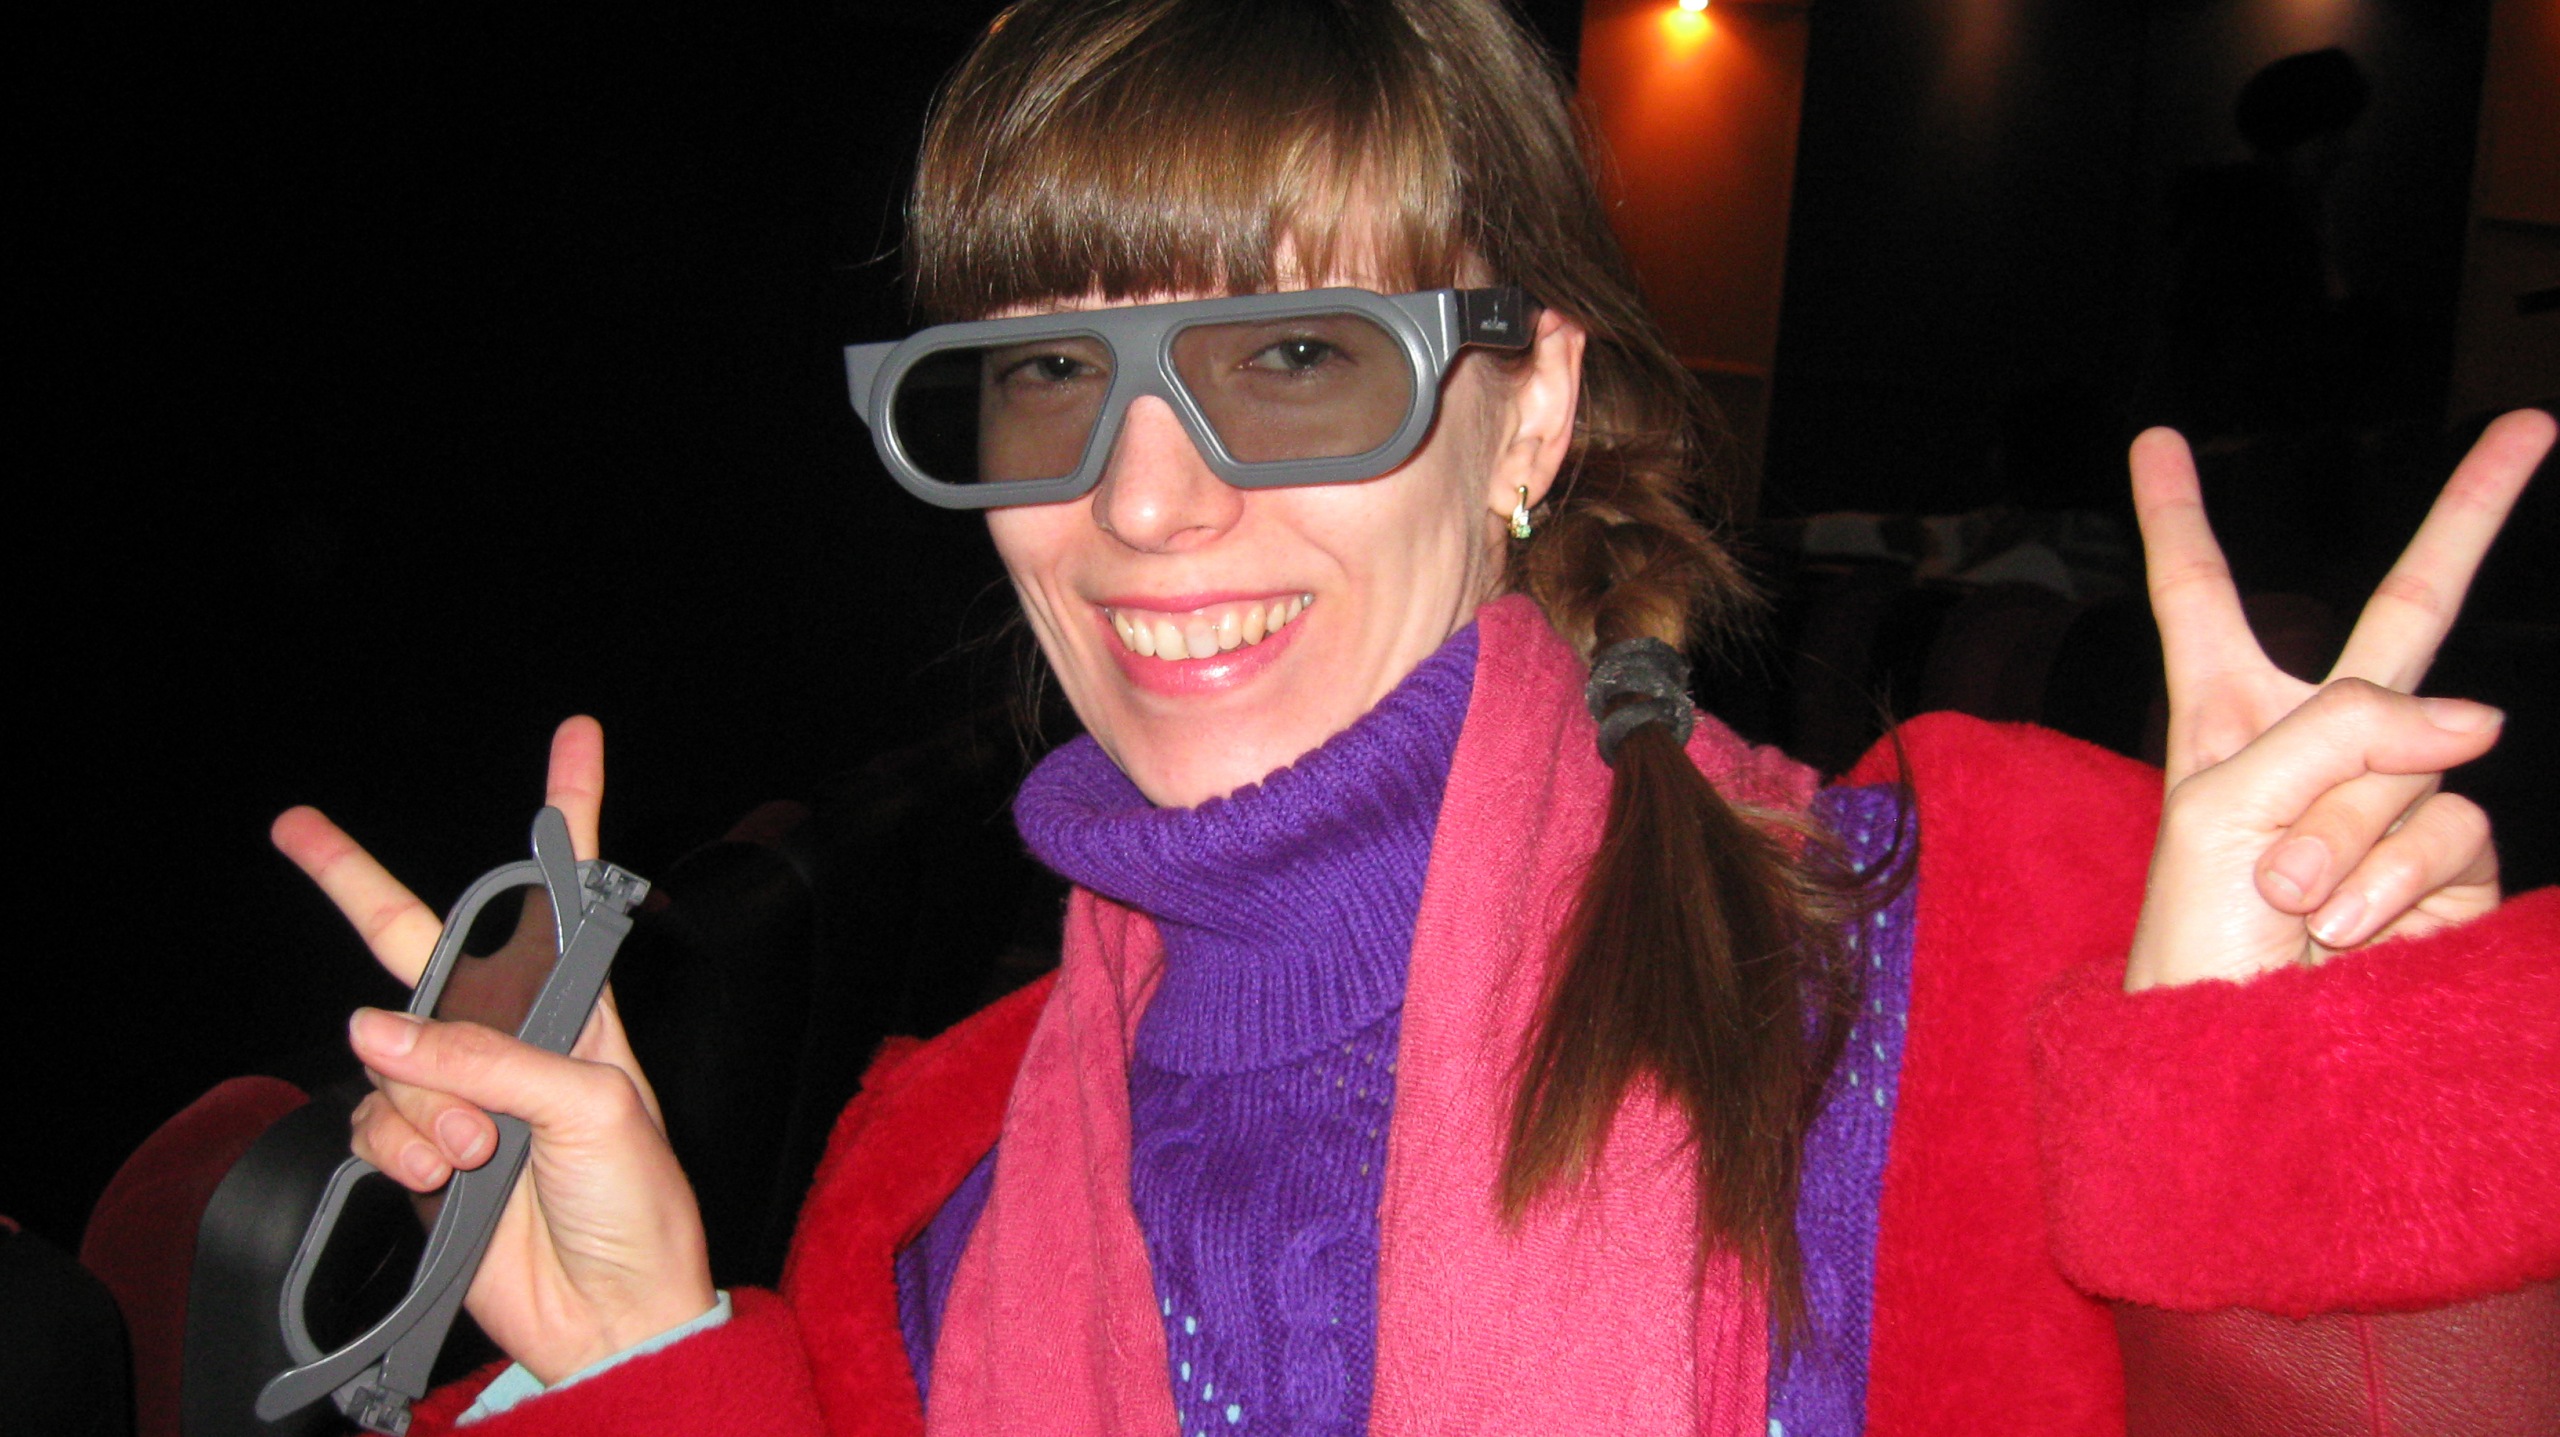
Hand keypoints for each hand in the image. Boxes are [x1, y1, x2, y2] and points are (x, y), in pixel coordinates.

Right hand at [272, 717, 715, 1382]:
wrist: (614, 1312)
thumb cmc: (637, 1201)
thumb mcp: (591, 1109)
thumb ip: (486, 1060)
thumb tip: (374, 1028)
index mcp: (575, 1010)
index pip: (564, 896)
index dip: (567, 816)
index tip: (576, 739)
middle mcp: (510, 1039)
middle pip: (419, 951)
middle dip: (356, 887)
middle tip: (297, 828)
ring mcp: (460, 1094)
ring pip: (390, 1057)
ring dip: (426, 1105)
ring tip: (480, 1154)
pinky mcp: (421, 1153)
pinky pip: (377, 1124)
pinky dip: (404, 1150)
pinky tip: (449, 1177)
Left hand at [2122, 409, 2551, 990]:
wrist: (2244, 1040)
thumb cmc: (2199, 926)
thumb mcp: (2226, 801)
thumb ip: (2346, 727)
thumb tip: (2479, 722)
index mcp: (2226, 710)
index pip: (2198, 593)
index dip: (2176, 515)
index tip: (2152, 440)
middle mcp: (2318, 738)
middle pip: (2410, 606)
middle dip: (2474, 513)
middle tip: (2530, 424)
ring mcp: (2393, 795)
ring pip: (2417, 760)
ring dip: (2348, 834)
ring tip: (2292, 900)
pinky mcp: (2451, 862)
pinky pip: (2451, 830)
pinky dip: (2396, 882)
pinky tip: (2351, 934)